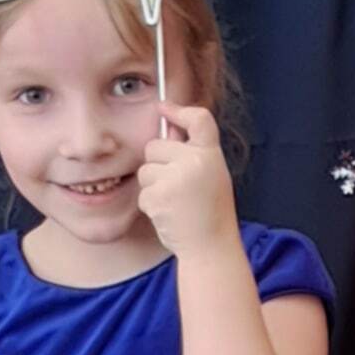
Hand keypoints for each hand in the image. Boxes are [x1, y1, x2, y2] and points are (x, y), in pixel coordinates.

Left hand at [137, 105, 239, 261]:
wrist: (211, 247)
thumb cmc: (210, 213)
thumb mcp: (210, 176)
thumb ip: (191, 153)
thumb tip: (165, 129)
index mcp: (211, 154)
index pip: (199, 120)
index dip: (178, 111)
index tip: (163, 107)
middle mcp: (195, 162)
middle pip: (155, 145)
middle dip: (157, 163)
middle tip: (177, 186)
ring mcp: (176, 178)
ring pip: (145, 170)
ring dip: (153, 186)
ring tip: (175, 203)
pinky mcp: (159, 197)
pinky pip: (143, 192)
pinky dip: (151, 204)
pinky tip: (169, 214)